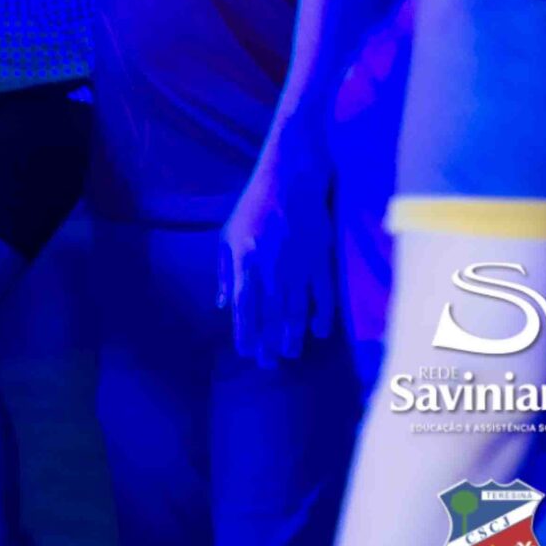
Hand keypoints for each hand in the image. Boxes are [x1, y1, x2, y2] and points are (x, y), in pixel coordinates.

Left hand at [219, 158, 335, 366]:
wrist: (289, 181)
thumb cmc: (253, 209)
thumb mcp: (227, 237)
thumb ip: (225, 273)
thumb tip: (222, 305)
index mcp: (246, 262)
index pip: (245, 307)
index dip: (245, 332)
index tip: (246, 353)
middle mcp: (272, 268)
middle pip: (270, 314)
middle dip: (268, 341)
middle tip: (268, 364)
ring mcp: (298, 265)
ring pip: (296, 309)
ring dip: (293, 334)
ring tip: (290, 354)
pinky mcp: (321, 259)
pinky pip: (323, 294)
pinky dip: (322, 314)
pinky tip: (319, 332)